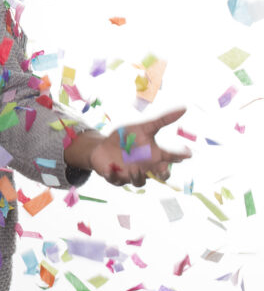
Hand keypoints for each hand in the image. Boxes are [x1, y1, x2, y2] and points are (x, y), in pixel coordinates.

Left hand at [69, 108, 191, 186]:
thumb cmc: (128, 138)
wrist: (104, 146)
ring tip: (134, 167)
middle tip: (162, 168)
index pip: (170, 157)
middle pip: (160, 175)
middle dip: (162, 173)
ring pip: (139, 181)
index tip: (187, 153)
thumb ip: (162, 120)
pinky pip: (115, 180)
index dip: (179, 155)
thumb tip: (184, 108)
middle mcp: (147, 167)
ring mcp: (132, 174)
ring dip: (137, 176)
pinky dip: (112, 175)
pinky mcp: (116, 177)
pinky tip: (108, 168)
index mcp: (155, 156)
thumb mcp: (143, 127)